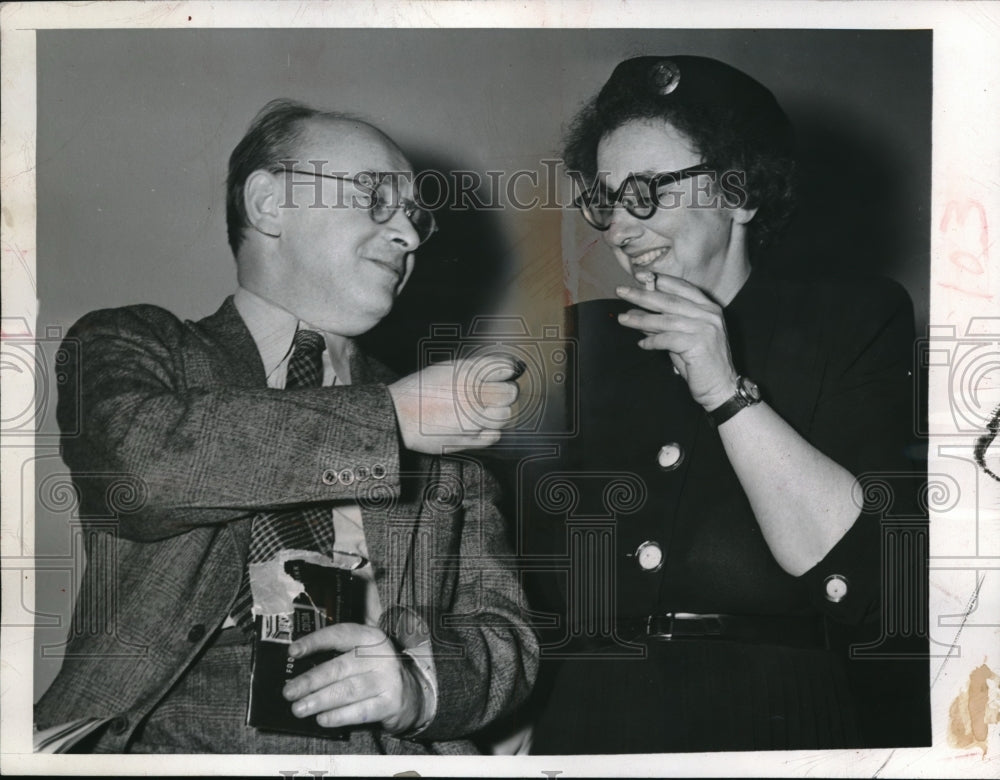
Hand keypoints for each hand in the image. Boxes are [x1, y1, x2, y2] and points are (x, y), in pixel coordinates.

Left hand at [282, 623, 423, 734]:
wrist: (412, 695)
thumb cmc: (375, 673)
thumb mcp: (363, 654)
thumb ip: (338, 652)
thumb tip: (298, 660)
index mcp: (370, 637)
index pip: (340, 634)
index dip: (315, 641)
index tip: (293, 652)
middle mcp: (381, 655)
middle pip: (341, 667)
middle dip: (311, 680)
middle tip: (289, 692)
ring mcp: (388, 679)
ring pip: (348, 690)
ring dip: (320, 700)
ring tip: (299, 708)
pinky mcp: (391, 702)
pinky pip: (360, 711)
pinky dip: (339, 716)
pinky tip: (322, 719)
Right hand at [388, 357, 519, 453]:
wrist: (399, 416)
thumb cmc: (418, 391)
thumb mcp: (446, 368)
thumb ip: (473, 369)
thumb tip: (499, 370)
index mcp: (468, 373)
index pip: (505, 368)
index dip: (506, 371)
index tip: (504, 374)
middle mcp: (473, 395)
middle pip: (509, 393)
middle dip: (504, 392)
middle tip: (494, 393)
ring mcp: (473, 419)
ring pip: (504, 415)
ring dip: (497, 412)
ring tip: (482, 410)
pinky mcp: (470, 439)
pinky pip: (494, 435)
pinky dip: (490, 430)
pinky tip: (478, 425)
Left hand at [616, 273, 737, 409]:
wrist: (721, 387)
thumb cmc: (700, 363)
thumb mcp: (681, 338)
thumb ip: (663, 324)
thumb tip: (635, 313)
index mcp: (708, 308)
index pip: (681, 287)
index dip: (659, 280)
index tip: (638, 276)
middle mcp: (709, 314)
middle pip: (669, 300)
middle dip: (642, 295)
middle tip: (621, 291)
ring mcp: (705, 328)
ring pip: (665, 320)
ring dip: (641, 319)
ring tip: (622, 319)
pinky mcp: (698, 344)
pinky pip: (667, 339)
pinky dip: (652, 341)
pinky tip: (642, 344)